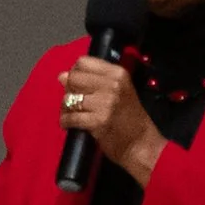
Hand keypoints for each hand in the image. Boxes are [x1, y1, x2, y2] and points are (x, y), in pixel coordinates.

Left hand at [60, 56, 166, 184]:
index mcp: (118, 73)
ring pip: (69, 98)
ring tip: (72, 115)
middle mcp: (112, 84)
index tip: (76, 84)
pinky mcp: (98, 120)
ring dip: (65, 108)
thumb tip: (62, 76)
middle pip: (73, 78)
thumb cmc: (129, 117)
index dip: (74, 73)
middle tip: (73, 102)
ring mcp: (105, 102)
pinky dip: (65, 122)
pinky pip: (70, 117)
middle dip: (68, 91)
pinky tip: (69, 125)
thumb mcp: (118, 91)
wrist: (141, 142)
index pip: (84, 62)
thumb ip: (93, 81)